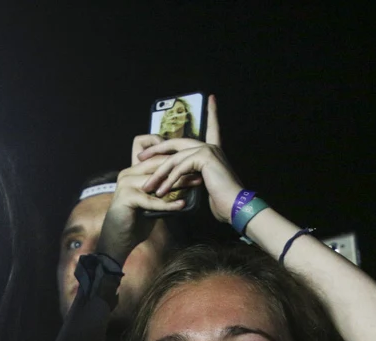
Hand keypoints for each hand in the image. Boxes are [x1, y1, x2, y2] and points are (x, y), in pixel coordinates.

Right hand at [95, 139, 199, 263]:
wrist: (118, 240)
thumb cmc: (136, 222)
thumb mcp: (152, 200)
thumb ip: (162, 189)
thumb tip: (186, 182)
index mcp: (133, 171)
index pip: (157, 158)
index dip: (176, 159)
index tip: (196, 163)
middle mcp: (128, 173)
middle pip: (158, 165)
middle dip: (180, 167)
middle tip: (200, 170)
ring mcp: (125, 184)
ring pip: (157, 181)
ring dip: (178, 182)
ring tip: (195, 184)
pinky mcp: (126, 197)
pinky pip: (152, 200)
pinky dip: (168, 203)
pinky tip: (182, 204)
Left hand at [136, 96, 244, 224]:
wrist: (235, 206)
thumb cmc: (223, 200)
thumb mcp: (206, 184)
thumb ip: (194, 175)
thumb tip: (180, 179)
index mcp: (213, 150)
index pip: (212, 127)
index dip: (212, 113)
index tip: (211, 99)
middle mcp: (211, 146)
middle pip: (176, 143)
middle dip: (156, 150)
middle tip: (139, 158)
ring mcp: (208, 150)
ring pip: (174, 159)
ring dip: (158, 174)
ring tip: (147, 186)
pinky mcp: (204, 157)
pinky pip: (180, 168)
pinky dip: (168, 181)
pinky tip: (160, 192)